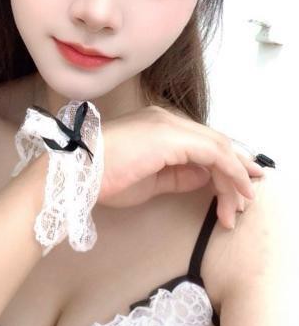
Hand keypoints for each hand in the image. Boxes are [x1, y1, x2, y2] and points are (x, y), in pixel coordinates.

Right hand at [98, 105, 263, 228]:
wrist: (77, 172)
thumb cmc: (103, 178)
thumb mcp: (150, 180)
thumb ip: (179, 175)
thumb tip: (205, 176)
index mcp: (158, 126)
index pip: (202, 142)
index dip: (225, 163)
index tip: (239, 185)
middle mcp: (167, 119)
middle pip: (215, 143)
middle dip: (236, 171)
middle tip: (247, 197)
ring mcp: (170, 125)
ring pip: (218, 147)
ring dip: (233, 178)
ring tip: (239, 206)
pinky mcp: (172, 136)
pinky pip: (214, 153)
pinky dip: (230, 172)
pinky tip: (236, 192)